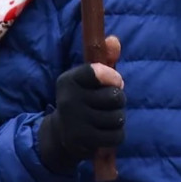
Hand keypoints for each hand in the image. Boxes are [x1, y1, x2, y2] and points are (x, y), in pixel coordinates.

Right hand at [36, 36, 123, 171]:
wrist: (62, 134)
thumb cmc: (82, 100)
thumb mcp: (88, 79)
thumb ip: (104, 57)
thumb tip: (114, 40)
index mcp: (68, 80)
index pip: (97, 71)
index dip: (112, 77)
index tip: (114, 81)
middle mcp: (68, 100)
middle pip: (115, 96)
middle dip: (118, 100)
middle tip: (109, 103)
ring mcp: (75, 122)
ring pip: (118, 117)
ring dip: (117, 118)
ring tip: (106, 118)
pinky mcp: (84, 141)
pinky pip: (117, 135)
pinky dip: (116, 134)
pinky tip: (105, 132)